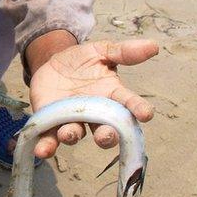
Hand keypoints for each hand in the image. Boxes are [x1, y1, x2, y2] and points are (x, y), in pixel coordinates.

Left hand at [29, 39, 157, 158]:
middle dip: (106, 136)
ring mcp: (72, 120)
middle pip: (105, 131)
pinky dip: (46, 147)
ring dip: (72, 136)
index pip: (128, 104)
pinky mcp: (50, 122)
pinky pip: (49, 138)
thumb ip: (123, 52)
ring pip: (76, 134)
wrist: (53, 64)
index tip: (146, 114)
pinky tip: (42, 151)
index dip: (138, 109)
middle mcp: (94, 114)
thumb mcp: (101, 51)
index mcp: (111, 96)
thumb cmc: (82, 61)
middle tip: (106, 135)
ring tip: (69, 133)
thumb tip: (153, 45)